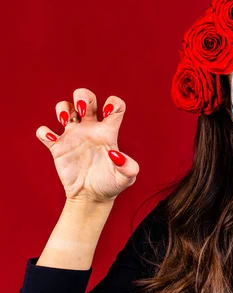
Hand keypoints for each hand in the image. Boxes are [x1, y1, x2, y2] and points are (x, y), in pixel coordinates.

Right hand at [36, 88, 139, 202]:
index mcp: (109, 132)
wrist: (92, 197)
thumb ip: (128, 167)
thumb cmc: (112, 184)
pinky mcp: (58, 148)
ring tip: (66, 121)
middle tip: (83, 112)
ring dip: (63, 108)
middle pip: (87, 98)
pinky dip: (44, 132)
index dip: (113, 102)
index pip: (115, 106)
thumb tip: (116, 155)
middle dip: (83, 96)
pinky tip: (52, 139)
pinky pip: (44, 132)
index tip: (107, 112)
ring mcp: (74, 136)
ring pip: (65, 108)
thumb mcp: (126, 178)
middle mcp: (91, 129)